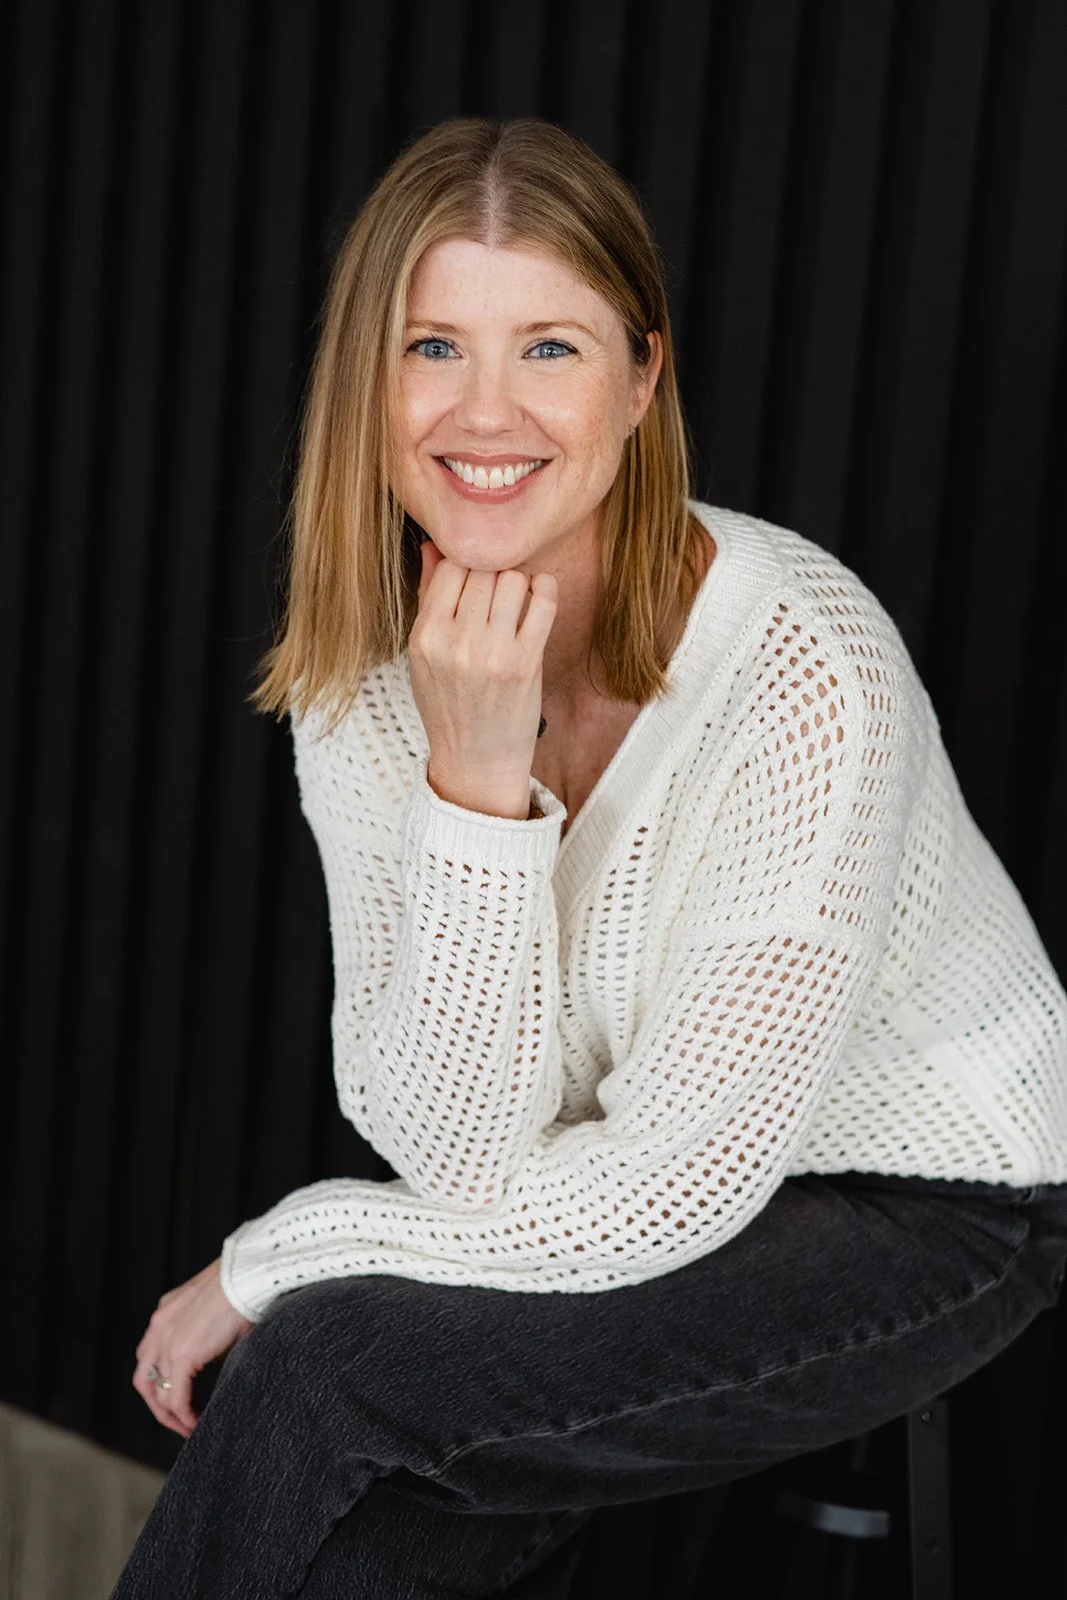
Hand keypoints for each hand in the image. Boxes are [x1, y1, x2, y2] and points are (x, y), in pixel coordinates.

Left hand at [133, 1257, 253, 1437]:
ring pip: (157, 1393)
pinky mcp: (182, 1355)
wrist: (251, 1273)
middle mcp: (159, 1327)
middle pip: (146, 1380)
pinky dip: (183, 1415)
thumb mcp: (217, 1310)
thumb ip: (206, 1334)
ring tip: (189, 1427)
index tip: (181, 1398)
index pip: (151, 1358)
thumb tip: (216, 1358)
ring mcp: (167, 1341)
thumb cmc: (246, 1285)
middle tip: (179, 1421)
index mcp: (166, 1313)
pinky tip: (196, 1423)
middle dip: (160, 1406)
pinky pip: (175, 1397)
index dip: (162, 1383)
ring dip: (171, 1415)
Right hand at [411, 539, 558, 814]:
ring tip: (516, 597)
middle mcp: (455, 642)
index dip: (468, 564)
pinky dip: (545, 589)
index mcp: (425, 637)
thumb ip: (429, 598)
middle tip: (500, 590)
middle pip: (482, 569)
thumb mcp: (425, 655)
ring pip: (512, 579)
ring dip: (519, 581)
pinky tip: (539, 595)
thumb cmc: (450, 705)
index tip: (478, 575)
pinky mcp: (524, 662)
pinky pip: (542, 602)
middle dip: (494, 572)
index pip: (450, 567)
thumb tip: (434, 545)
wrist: (476, 761)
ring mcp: (491, 653)